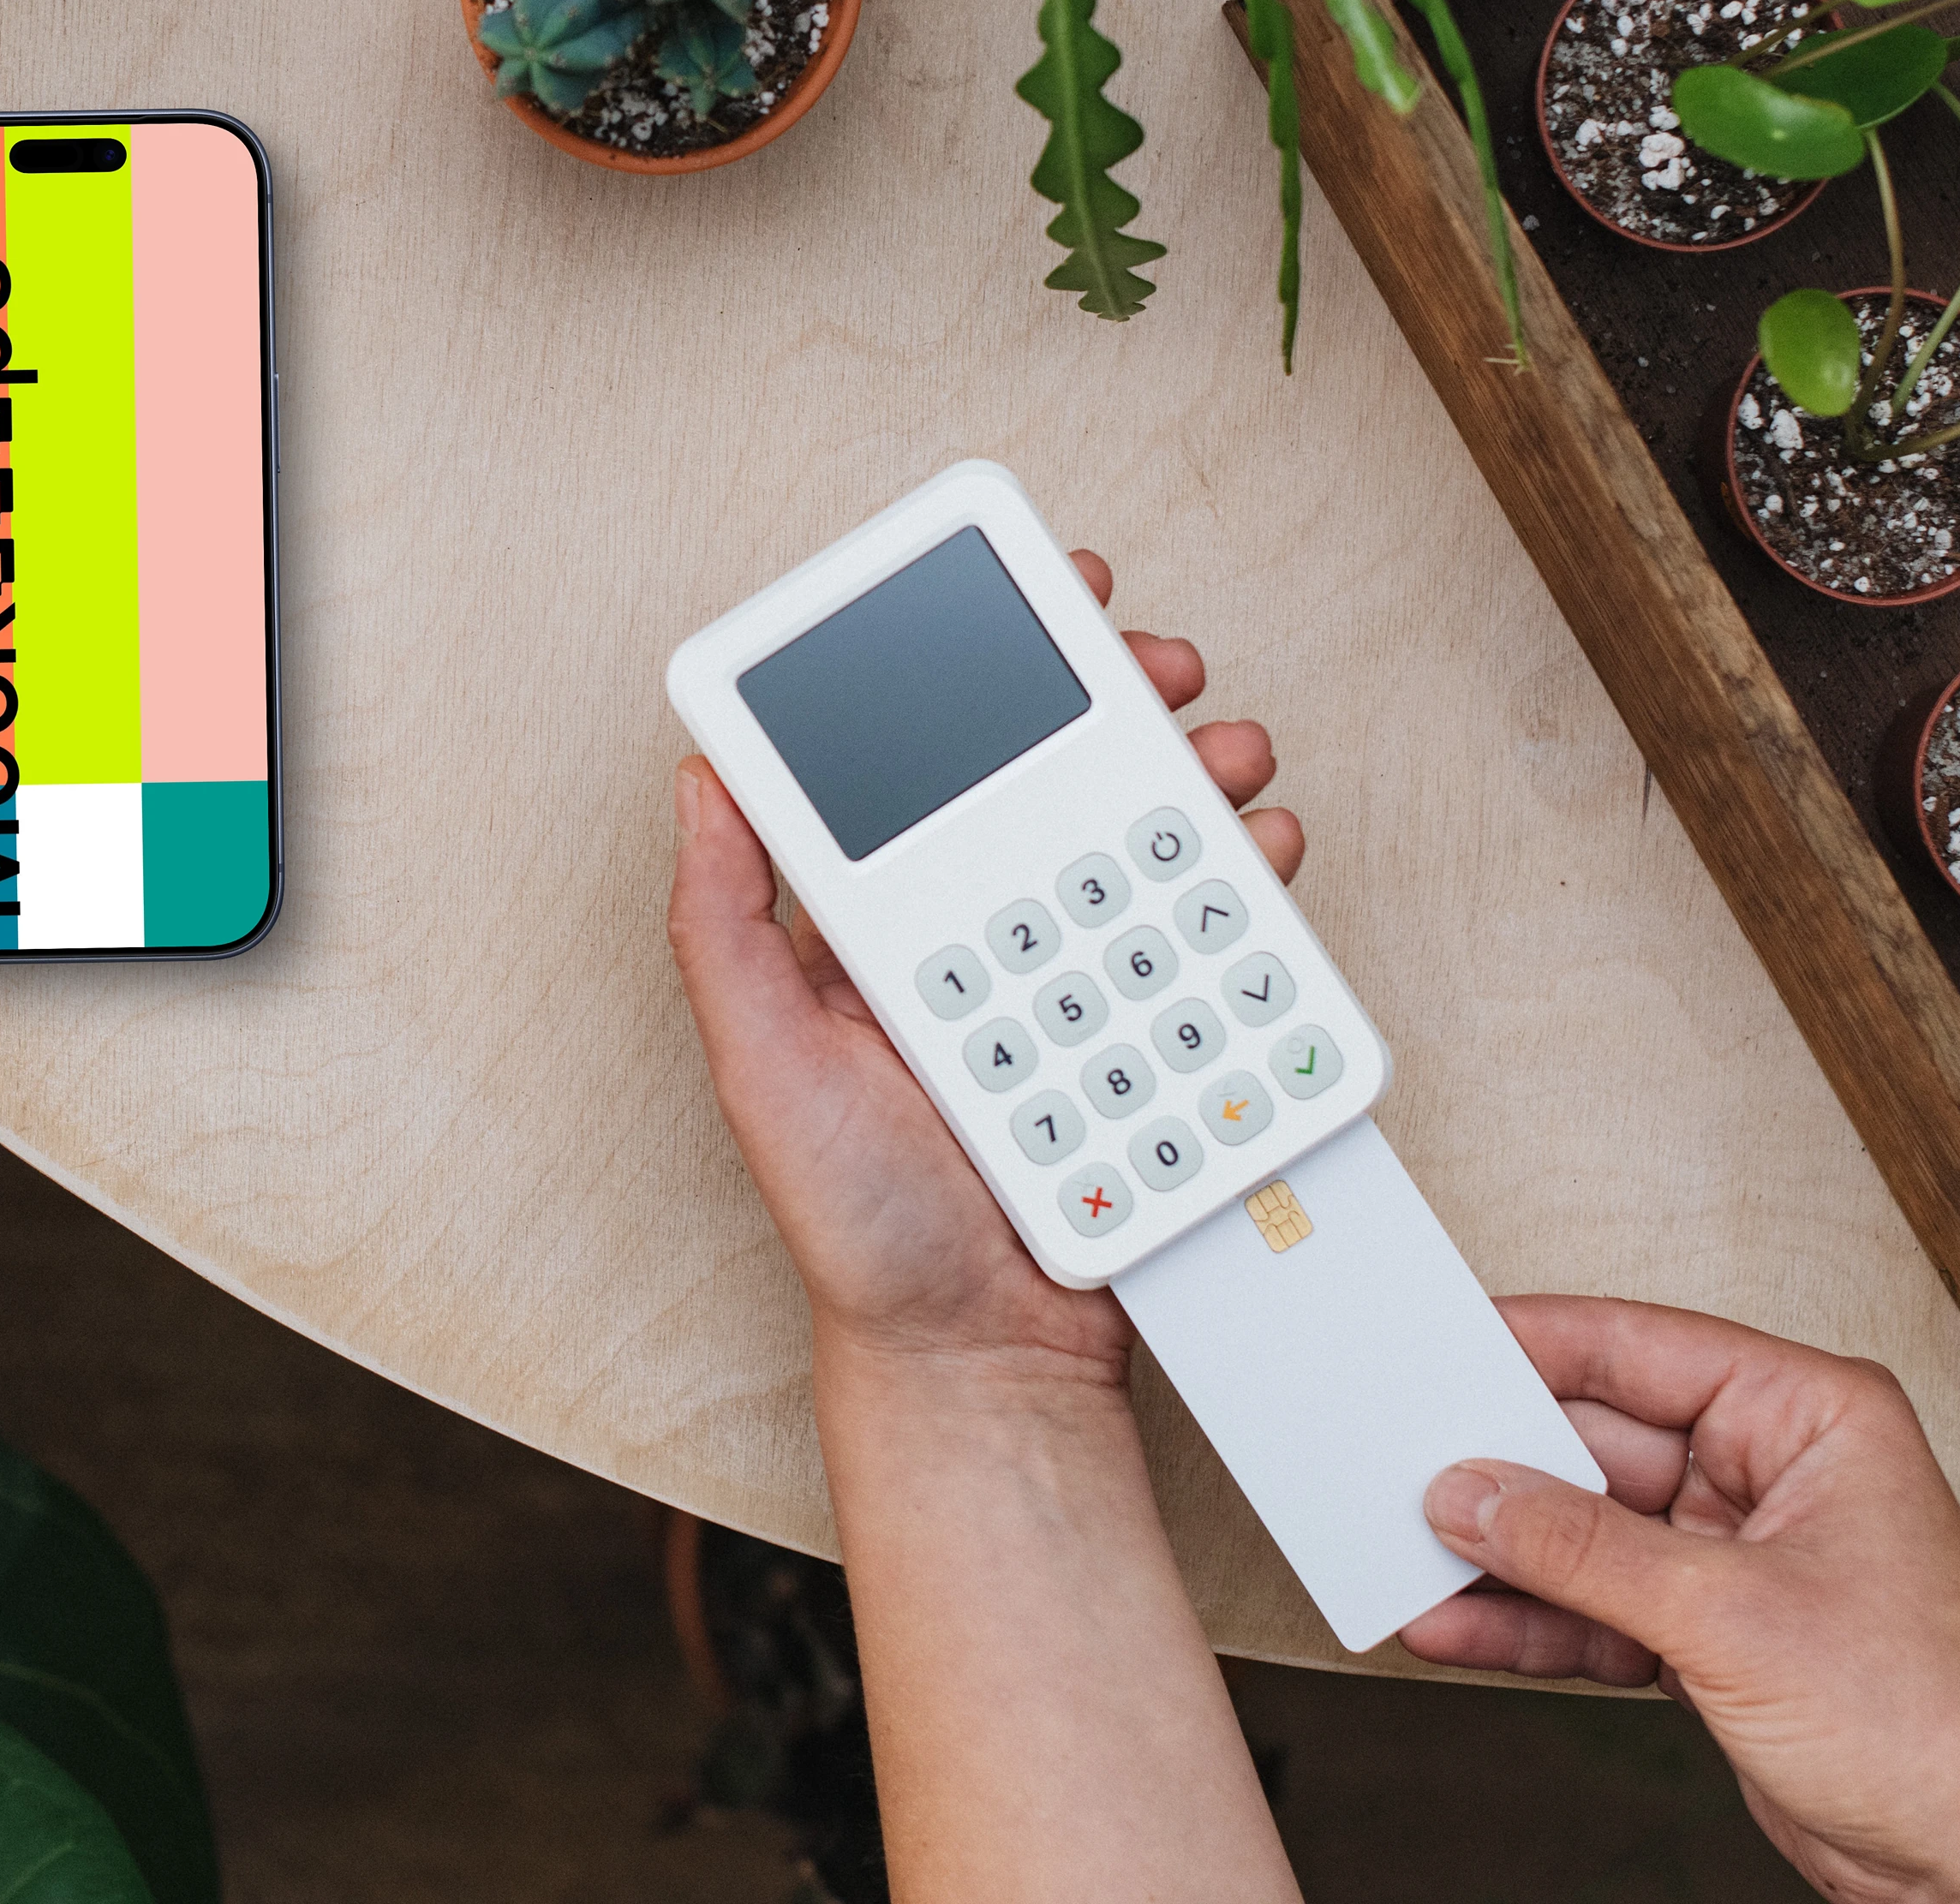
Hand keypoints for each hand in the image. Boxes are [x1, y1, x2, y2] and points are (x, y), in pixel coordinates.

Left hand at [666, 549, 1300, 1392]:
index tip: (1032, 598)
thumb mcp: (756, 1065)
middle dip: (1114, 697)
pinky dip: (1247, 874)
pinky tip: (1261, 844)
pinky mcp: (1150, 1031)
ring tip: (1224, 742)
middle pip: (1052, 778)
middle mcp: (978, 934)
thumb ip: (721, 926)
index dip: (972, 672)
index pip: (923, 763)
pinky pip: (1208, 933)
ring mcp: (1071, 979)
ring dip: (1194, 765)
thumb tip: (697, 779)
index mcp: (880, 924)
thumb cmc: (854, 1226)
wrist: (978, 1360)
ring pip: (1140, 837)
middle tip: (1157, 661)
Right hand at [1405, 1298, 1959, 1903]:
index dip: (1533, 1342)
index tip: (1437, 1342)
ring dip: (1501, 1554)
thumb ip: (1585, 1550)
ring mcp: (1740, 1557)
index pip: (1642, 1350)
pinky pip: (1595, 1607)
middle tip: (1395, 1465)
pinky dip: (1529, 1622)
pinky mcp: (1713, 1637)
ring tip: (1404, 1554)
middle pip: (1598, 1440)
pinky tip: (1454, 1626)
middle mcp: (1773, 1474)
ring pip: (1585, 1531)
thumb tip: (1473, 1493)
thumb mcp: (1734, 1617)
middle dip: (1500, 1465)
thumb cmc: (1939, 1725)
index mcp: (1810, 1417)